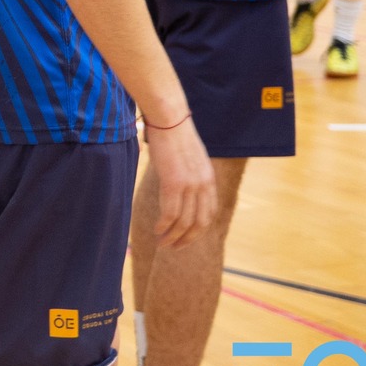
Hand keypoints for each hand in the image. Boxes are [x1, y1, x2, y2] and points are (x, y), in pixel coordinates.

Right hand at [144, 117, 215, 247]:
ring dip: (173, 236)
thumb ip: (190, 172)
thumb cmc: (174, 133)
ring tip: (162, 243)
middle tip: (173, 247)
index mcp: (208, 180)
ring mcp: (190, 185)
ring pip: (184, 222)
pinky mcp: (174, 183)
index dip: (198, 230)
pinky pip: (170, 213)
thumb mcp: (189, 156)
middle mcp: (203, 185)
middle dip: (187, 239)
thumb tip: (181, 181)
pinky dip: (164, 225)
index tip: (185, 237)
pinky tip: (156, 230)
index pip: (209, 214)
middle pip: (199, 223)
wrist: (169, 118)